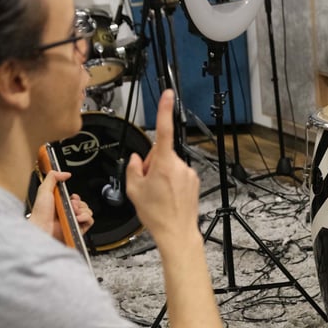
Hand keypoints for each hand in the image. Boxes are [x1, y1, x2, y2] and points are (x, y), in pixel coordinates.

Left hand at [29, 170, 93, 239]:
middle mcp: (68, 213)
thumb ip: (53, 178)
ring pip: (88, 211)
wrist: (42, 227)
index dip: (76, 197)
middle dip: (78, 203)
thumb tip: (65, 173)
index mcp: (61, 205)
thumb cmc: (40, 213)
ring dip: (81, 210)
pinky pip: (90, 220)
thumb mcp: (44, 190)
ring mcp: (74, 220)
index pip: (76, 199)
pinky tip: (77, 218)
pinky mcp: (79, 228)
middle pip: (84, 204)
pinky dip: (85, 218)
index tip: (71, 197)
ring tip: (72, 212)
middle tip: (70, 205)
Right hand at [125, 90, 200, 249]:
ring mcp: (188, 173)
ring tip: (158, 193)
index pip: (164, 130)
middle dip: (152, 163)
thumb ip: (133, 168)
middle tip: (147, 183)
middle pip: (162, 153)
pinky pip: (178, 174)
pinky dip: (171, 181)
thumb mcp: (134, 189)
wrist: (176, 232)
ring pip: (170, 165)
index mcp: (164, 164)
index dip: (164, 110)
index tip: (168, 95)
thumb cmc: (156, 214)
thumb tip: (136, 159)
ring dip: (162, 173)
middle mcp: (180, 165)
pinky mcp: (194, 181)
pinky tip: (167, 196)